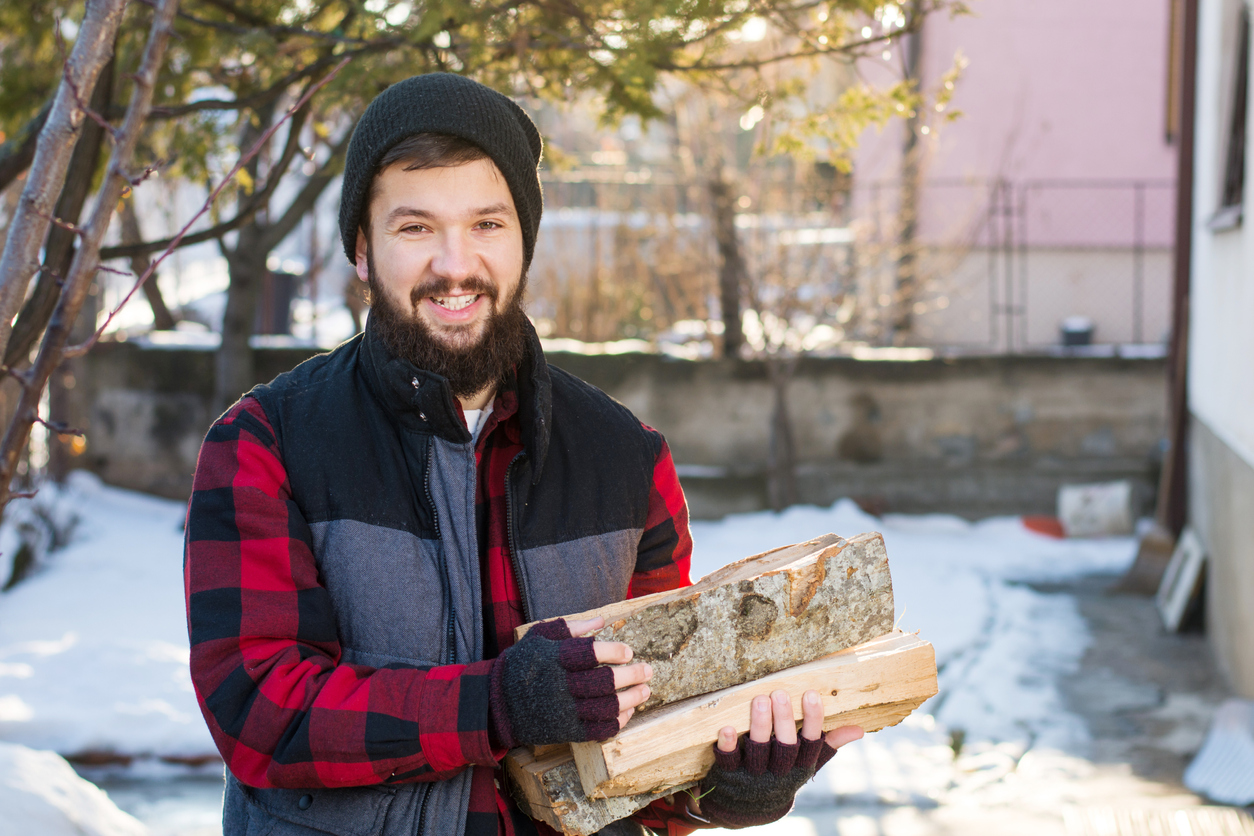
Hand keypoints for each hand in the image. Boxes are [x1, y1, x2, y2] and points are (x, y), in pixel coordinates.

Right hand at [488, 617, 652, 748]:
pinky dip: (618, 722)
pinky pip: (598, 730)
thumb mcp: (539, 637)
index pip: (588, 654)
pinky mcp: (566, 731)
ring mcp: (563, 711)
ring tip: (645, 690)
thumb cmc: (523, 663)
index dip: (612, 652)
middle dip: (632, 676)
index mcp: (553, 658)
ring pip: (605, 708)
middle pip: (603, 682)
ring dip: (631, 700)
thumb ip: (570, 628)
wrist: (498, 702)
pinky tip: (628, 711)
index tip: (628, 652)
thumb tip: (602, 621)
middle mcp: (559, 685)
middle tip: (648, 670)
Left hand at [693, 689, 862, 827]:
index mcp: (801, 766)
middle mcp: (780, 772)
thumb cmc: (782, 774)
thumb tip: (859, 730)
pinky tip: (726, 728)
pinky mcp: (730, 776)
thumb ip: (828, 746)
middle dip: (783, 720)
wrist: (749, 809)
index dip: (813, 719)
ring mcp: (754, 775)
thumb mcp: (807, 764)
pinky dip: (728, 745)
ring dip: (759, 726)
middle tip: (780, 693)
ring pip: (759, 750)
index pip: (812, 742)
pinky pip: (729, 760)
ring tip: (759, 700)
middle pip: (785, 746)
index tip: (811, 694)